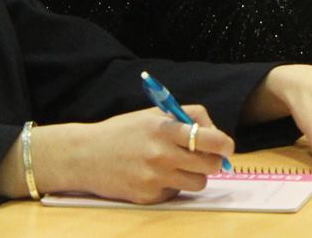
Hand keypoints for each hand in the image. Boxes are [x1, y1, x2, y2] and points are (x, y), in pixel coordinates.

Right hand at [27, 106, 232, 203]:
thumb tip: (215, 133)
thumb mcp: (152, 115)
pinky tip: (154, 176)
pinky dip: (172, 186)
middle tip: (207, 157)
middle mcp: (161, 155)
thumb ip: (184, 119)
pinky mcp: (148, 197)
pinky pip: (176, 193)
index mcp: (164, 129)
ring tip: (178, 166)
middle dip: (214, 161)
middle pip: (210, 164)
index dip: (224, 144)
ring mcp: (155, 178)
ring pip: (198, 183)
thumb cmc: (123, 132)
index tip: (227, 146)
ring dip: (195, 175)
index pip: (209, 138)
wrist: (85, 156)